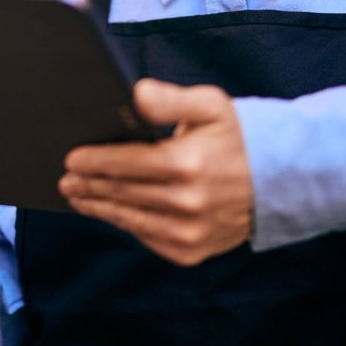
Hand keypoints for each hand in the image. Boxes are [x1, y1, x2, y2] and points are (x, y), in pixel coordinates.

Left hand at [59, 78, 252, 265]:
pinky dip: (126, 223)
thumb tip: (135, 93)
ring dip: (99, 208)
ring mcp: (188, 232)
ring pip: (129, 218)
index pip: (126, 163)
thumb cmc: (237, 137)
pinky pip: (146, 237)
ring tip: (78, 197)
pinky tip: (110, 212)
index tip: (70, 159)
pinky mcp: (191, 251)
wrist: (279, 180)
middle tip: (65, 180)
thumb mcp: (210, 105)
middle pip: (121, 192)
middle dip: (88, 185)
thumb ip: (170, 98)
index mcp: (187, 163)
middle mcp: (186, 203)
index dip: (94, 161)